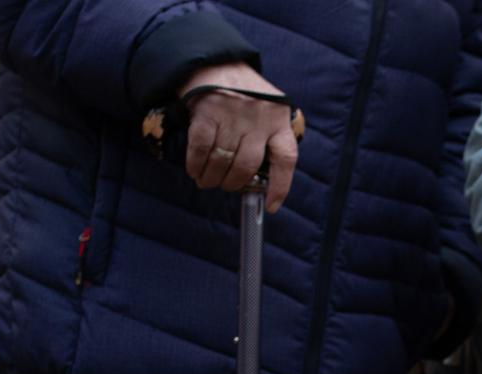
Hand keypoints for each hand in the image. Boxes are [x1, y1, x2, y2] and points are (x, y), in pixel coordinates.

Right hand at [180, 62, 297, 213]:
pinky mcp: (207, 112)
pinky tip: (195, 170)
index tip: (271, 205)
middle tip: (225, 185)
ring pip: (223, 160)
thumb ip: (268, 138)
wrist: (214, 61)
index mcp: (278, 119)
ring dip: (212, 177)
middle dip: (233, 183)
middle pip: (247, 165)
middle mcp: (258, 118)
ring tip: (207, 181)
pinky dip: (196, 164)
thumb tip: (261, 182)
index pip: (286, 158)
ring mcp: (232, 115)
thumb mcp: (266, 110)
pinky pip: (201, 148)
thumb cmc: (243, 93)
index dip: (280, 186)